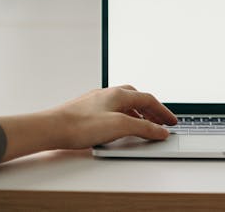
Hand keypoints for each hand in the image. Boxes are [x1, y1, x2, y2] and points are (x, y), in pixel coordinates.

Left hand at [0, 86, 176, 160]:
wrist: (53, 128)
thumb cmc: (81, 125)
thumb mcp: (118, 126)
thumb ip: (142, 128)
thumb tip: (160, 130)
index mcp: (119, 93)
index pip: (148, 99)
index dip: (163, 111)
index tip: (172, 121)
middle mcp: (109, 93)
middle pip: (137, 98)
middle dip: (152, 109)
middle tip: (161, 122)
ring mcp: (98, 100)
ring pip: (125, 103)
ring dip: (138, 113)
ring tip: (144, 126)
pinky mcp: (89, 110)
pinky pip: (114, 109)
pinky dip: (124, 116)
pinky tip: (119, 127)